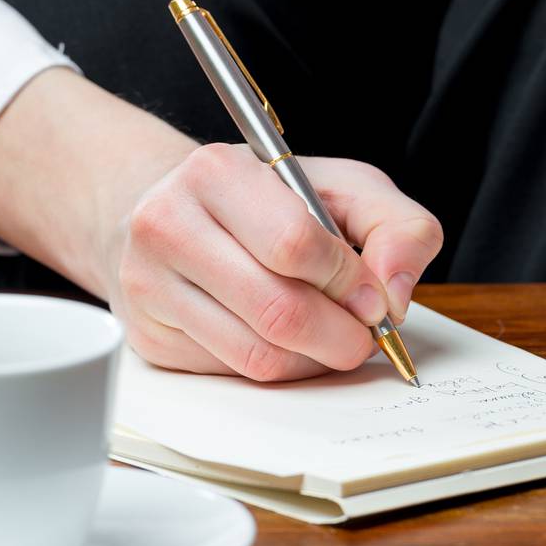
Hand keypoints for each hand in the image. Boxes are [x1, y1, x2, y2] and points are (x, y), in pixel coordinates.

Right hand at [103, 143, 442, 380]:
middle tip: (364, 336)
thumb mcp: (345, 186)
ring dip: (312, 359)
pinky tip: (288, 341)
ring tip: (332, 336)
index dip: (348, 281)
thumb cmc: (273, 198)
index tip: (374, 297)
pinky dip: (277, 368)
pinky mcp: (148, 336)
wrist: (182, 209)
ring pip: (255, 354)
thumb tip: (394, 294)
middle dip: (339, 334)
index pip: (294, 243)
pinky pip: (231, 374)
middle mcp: (167, 224)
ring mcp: (149, 284)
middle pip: (276, 309)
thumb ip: (397, 227)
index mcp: (217, 172)